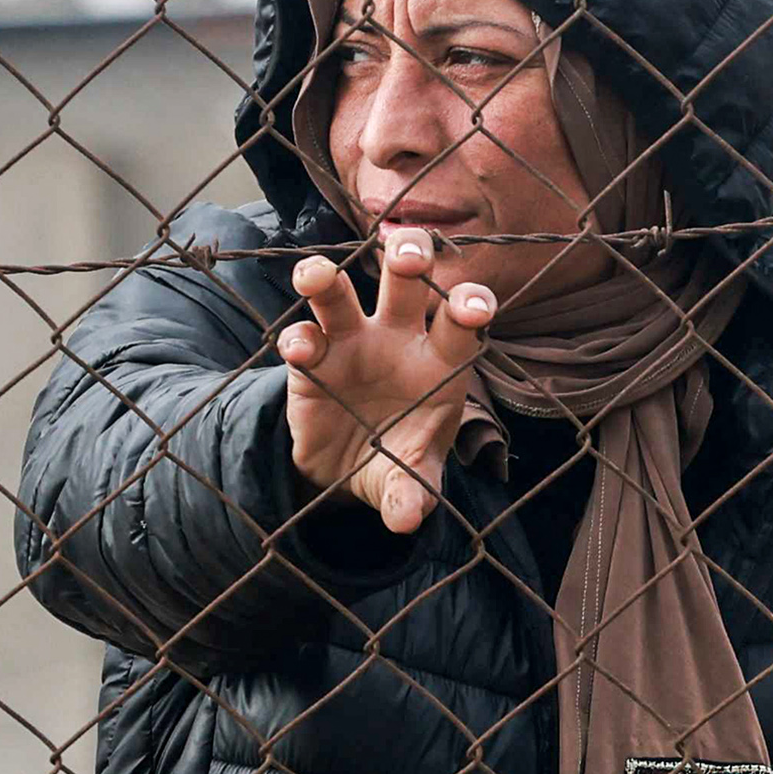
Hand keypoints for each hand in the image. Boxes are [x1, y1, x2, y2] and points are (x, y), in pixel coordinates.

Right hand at [276, 226, 499, 532]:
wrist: (346, 470)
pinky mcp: (310, 359)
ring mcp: (351, 342)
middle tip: (406, 252)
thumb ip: (411, 494)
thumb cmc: (395, 459)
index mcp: (440, 361)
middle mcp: (398, 338)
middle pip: (405, 282)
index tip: (474, 308)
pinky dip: (298, 340)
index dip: (469, 308)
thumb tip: (405, 520)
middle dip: (407, 259)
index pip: (461, 325)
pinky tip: (299, 351)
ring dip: (328, 278)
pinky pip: (301, 338)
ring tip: (317, 277)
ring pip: (341, 294)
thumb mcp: (408, 481)